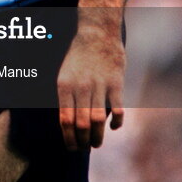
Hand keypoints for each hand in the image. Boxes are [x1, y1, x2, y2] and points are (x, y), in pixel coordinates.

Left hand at [57, 11, 124, 149]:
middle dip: (83, 142)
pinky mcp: (116, 83)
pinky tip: (114, 126)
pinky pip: (117, 109)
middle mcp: (80, 87)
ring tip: (96, 144)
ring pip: (98, 120)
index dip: (69, 139)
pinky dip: (116, 122)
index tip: (72, 148)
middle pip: (81, 124)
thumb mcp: (64, 75)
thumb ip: (67, 99)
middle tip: (85, 148)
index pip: (65, 121)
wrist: (97, 33)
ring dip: (97, 137)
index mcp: (64, 86)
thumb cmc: (79, 58)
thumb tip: (69, 126)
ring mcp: (99, 85)